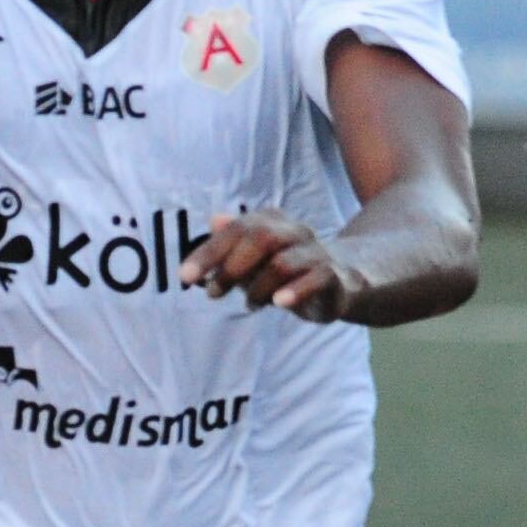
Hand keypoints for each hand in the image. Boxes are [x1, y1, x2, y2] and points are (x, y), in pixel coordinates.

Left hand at [180, 210, 355, 319]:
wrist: (342, 280)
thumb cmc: (285, 270)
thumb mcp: (252, 261)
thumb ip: (229, 247)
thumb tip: (211, 221)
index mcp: (271, 221)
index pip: (236, 229)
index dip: (209, 252)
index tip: (185, 275)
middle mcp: (294, 231)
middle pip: (260, 238)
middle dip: (231, 267)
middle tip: (213, 293)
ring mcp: (316, 252)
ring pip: (283, 262)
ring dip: (257, 287)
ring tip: (249, 305)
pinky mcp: (333, 276)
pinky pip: (315, 278)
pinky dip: (295, 291)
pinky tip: (278, 304)